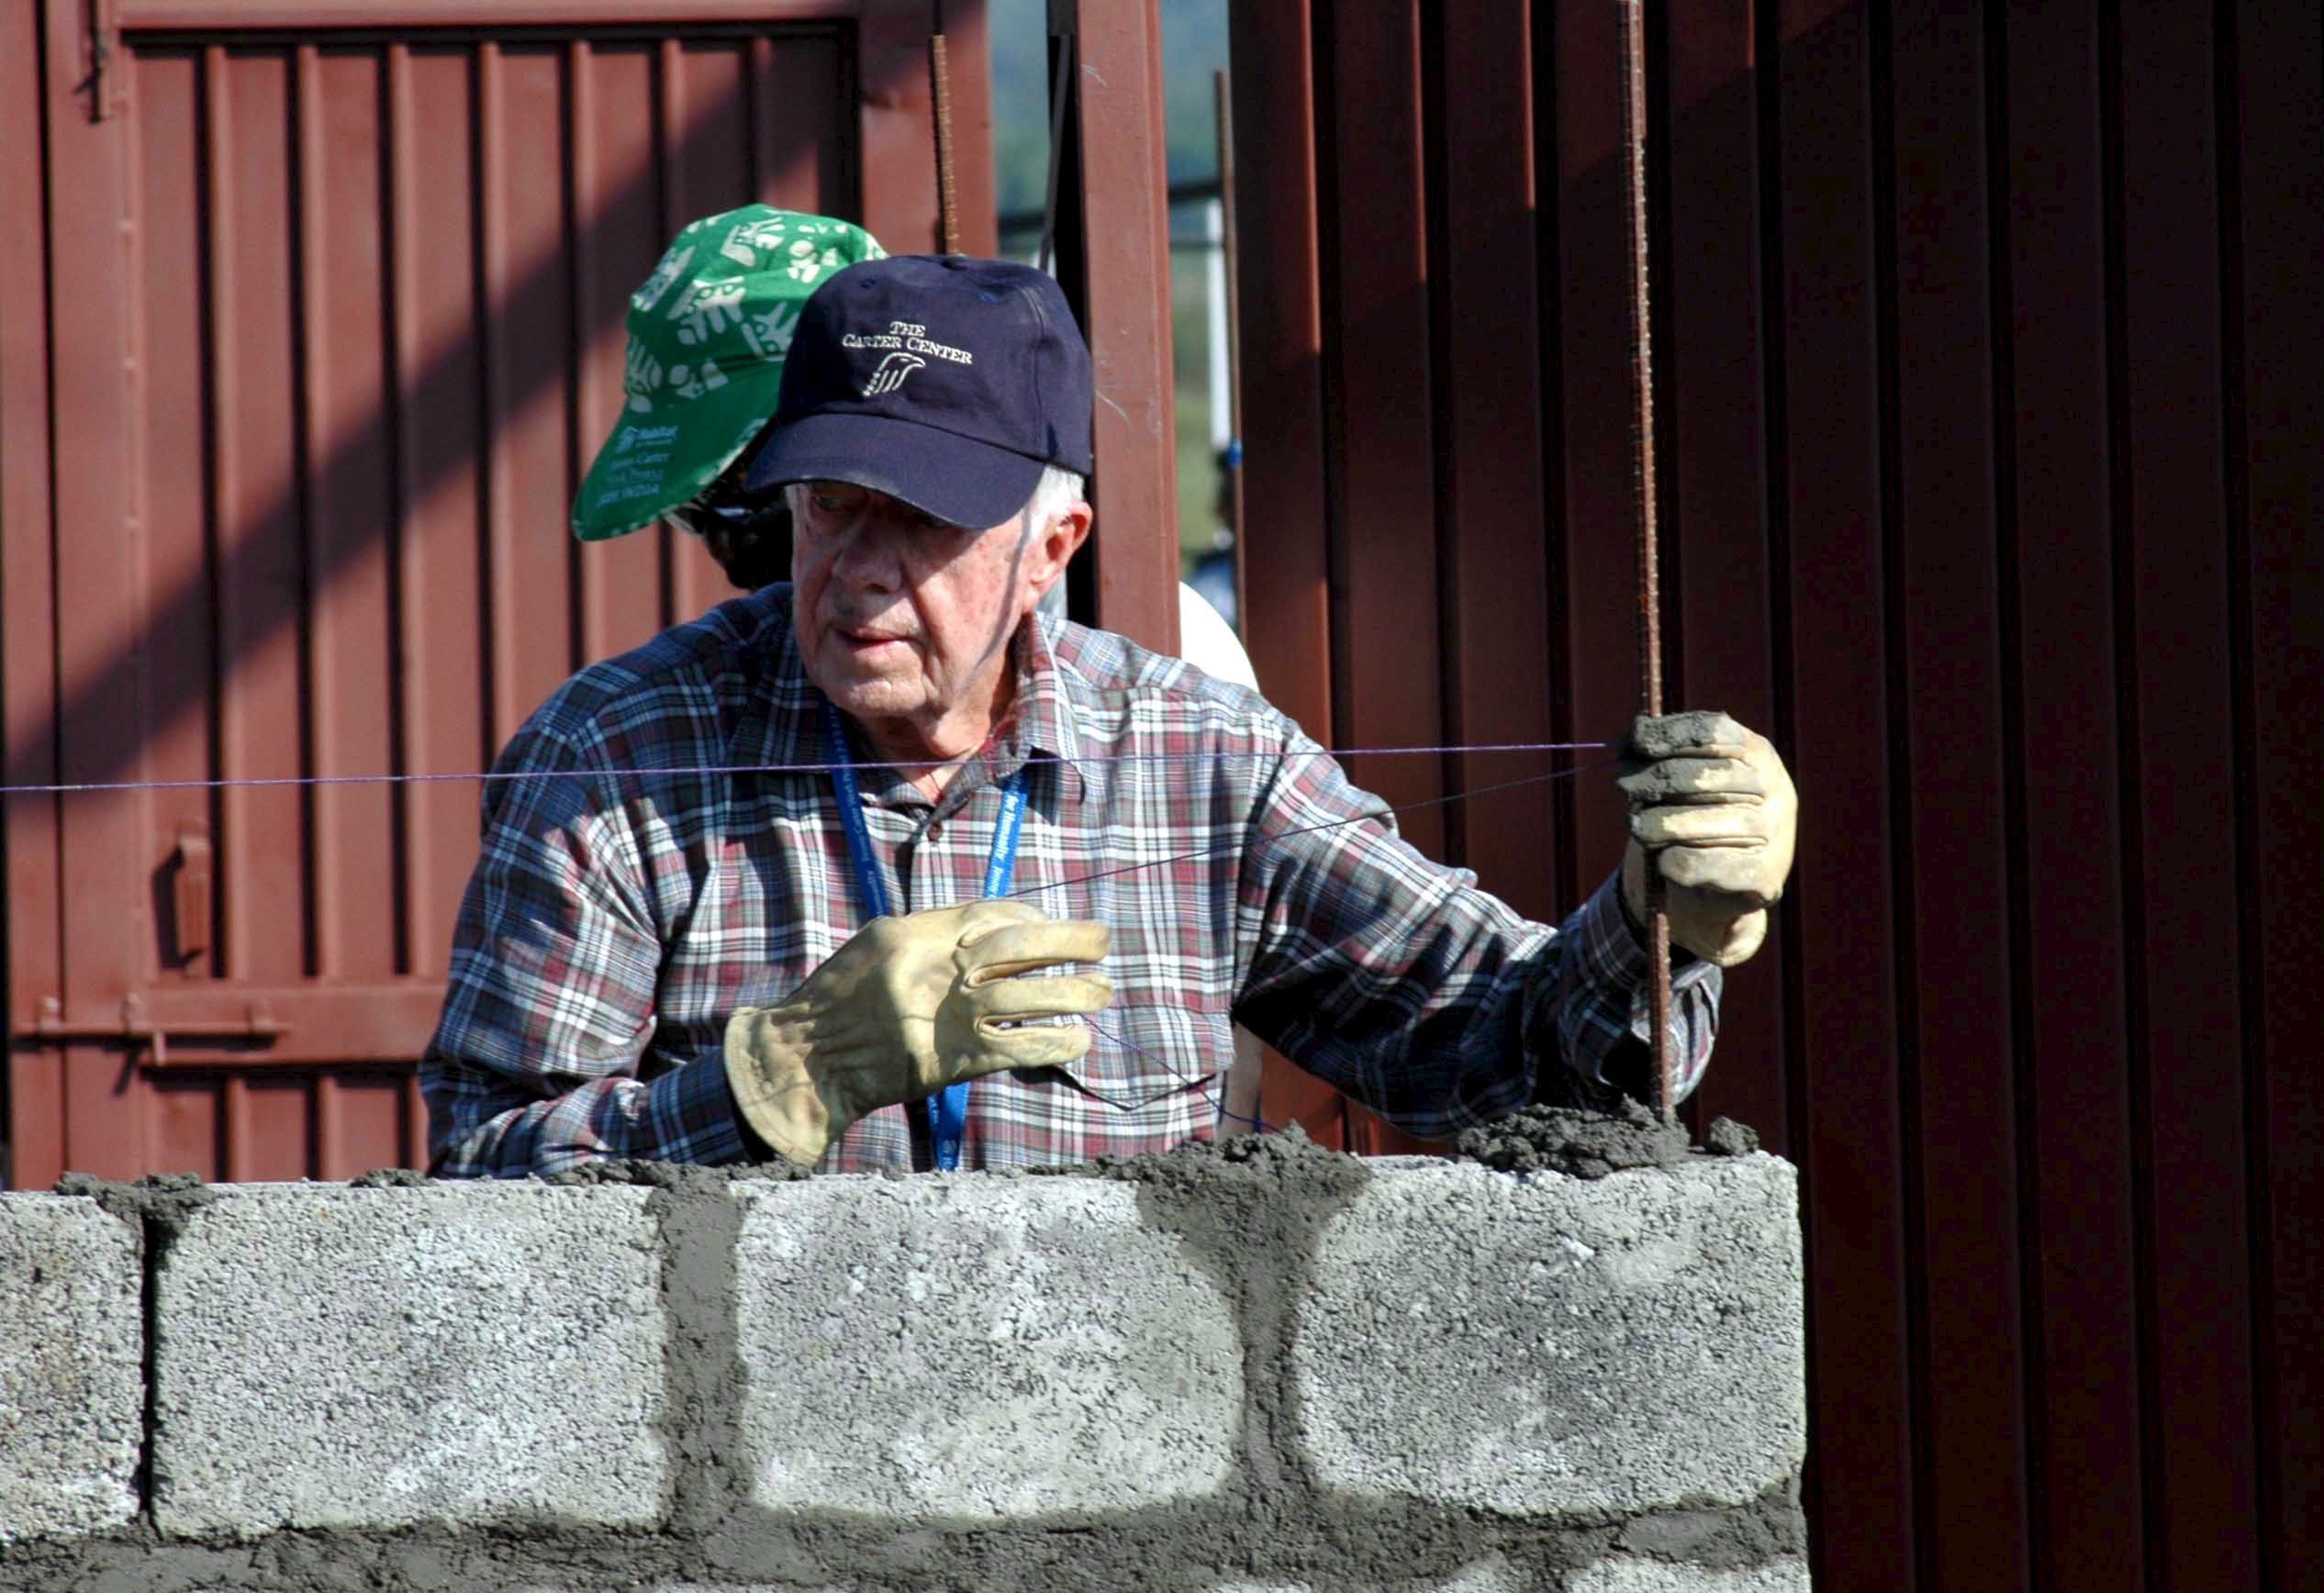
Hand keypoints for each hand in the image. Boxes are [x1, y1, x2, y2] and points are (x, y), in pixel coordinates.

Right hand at [724, 899, 1110, 1164]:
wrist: (807, 1061)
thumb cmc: (842, 1001)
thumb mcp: (878, 948)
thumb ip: (933, 937)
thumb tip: (994, 930)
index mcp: (913, 934)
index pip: (989, 913)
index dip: (1031, 916)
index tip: (1052, 925)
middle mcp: (932, 969)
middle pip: (1017, 946)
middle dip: (1069, 940)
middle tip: (1104, 940)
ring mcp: (942, 1016)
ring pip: (1025, 998)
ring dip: (1073, 994)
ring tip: (1103, 991)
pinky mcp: (950, 1061)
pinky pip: (1016, 1049)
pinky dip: (1053, 1043)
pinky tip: (1079, 1040)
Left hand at [1617, 710, 1797, 966]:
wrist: (1722, 883)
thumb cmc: (1698, 815)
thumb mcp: (1685, 775)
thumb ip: (1658, 752)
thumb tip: (1628, 738)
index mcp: (1758, 753)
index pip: (1713, 732)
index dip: (1671, 734)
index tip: (1637, 741)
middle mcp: (1773, 789)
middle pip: (1701, 776)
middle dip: (1653, 779)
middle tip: (1624, 786)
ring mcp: (1773, 834)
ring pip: (1693, 823)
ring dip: (1653, 824)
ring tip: (1638, 826)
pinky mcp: (1762, 876)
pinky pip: (1696, 864)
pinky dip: (1669, 862)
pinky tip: (1665, 859)